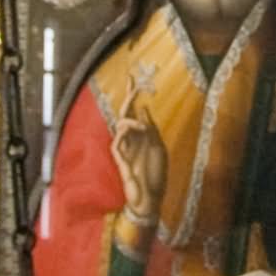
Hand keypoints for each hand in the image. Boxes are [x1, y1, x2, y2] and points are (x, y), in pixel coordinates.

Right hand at [110, 88, 167, 220]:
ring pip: (121, 124)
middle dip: (128, 97)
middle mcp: (131, 138)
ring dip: (133, 120)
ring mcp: (124, 147)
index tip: (132, 78)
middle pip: (125, 112)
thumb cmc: (156, 174)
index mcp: (141, 135)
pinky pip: (118, 140)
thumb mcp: (158, 147)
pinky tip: (137, 133)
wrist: (151, 197)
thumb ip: (151, 128)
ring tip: (145, 128)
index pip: (134, 110)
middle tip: (132, 82)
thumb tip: (144, 107)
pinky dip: (127, 133)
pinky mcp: (119, 158)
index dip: (132, 95)